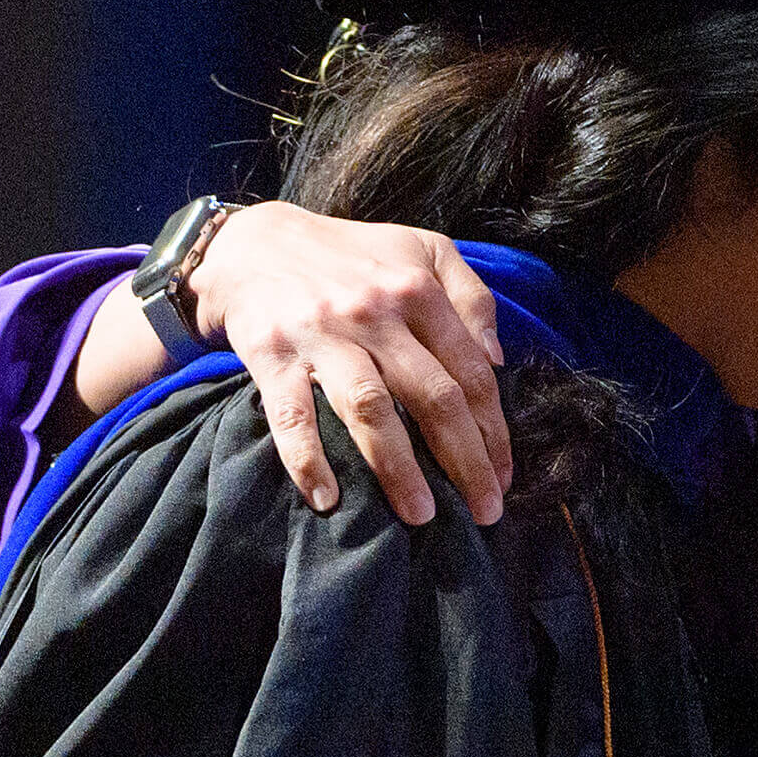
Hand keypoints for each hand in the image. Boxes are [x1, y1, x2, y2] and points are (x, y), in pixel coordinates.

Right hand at [188, 204, 512, 526]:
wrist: (253, 242)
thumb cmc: (352, 256)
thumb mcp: (424, 250)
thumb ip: (471, 297)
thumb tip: (497, 359)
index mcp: (418, 289)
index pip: (470, 371)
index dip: (493, 429)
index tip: (504, 476)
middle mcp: (375, 313)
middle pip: (433, 396)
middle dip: (465, 460)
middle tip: (484, 511)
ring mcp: (322, 335)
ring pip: (370, 409)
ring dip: (398, 468)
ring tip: (420, 515)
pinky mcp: (272, 355)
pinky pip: (292, 415)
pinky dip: (308, 459)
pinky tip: (328, 499)